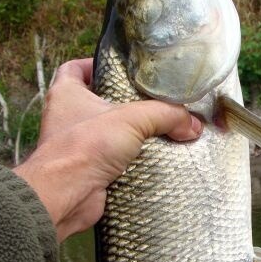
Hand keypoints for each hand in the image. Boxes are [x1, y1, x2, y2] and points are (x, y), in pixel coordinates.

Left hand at [14, 58, 201, 241]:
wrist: (66, 196)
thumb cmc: (85, 146)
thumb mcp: (132, 119)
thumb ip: (166, 115)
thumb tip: (193, 124)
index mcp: (66, 94)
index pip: (76, 68)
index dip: (97, 65)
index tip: (123, 70)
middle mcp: (67, 118)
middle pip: (98, 102)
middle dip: (125, 103)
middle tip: (153, 102)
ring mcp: (77, 146)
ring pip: (108, 134)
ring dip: (131, 134)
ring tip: (161, 131)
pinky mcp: (88, 171)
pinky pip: (114, 161)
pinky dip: (132, 161)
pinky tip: (155, 160)